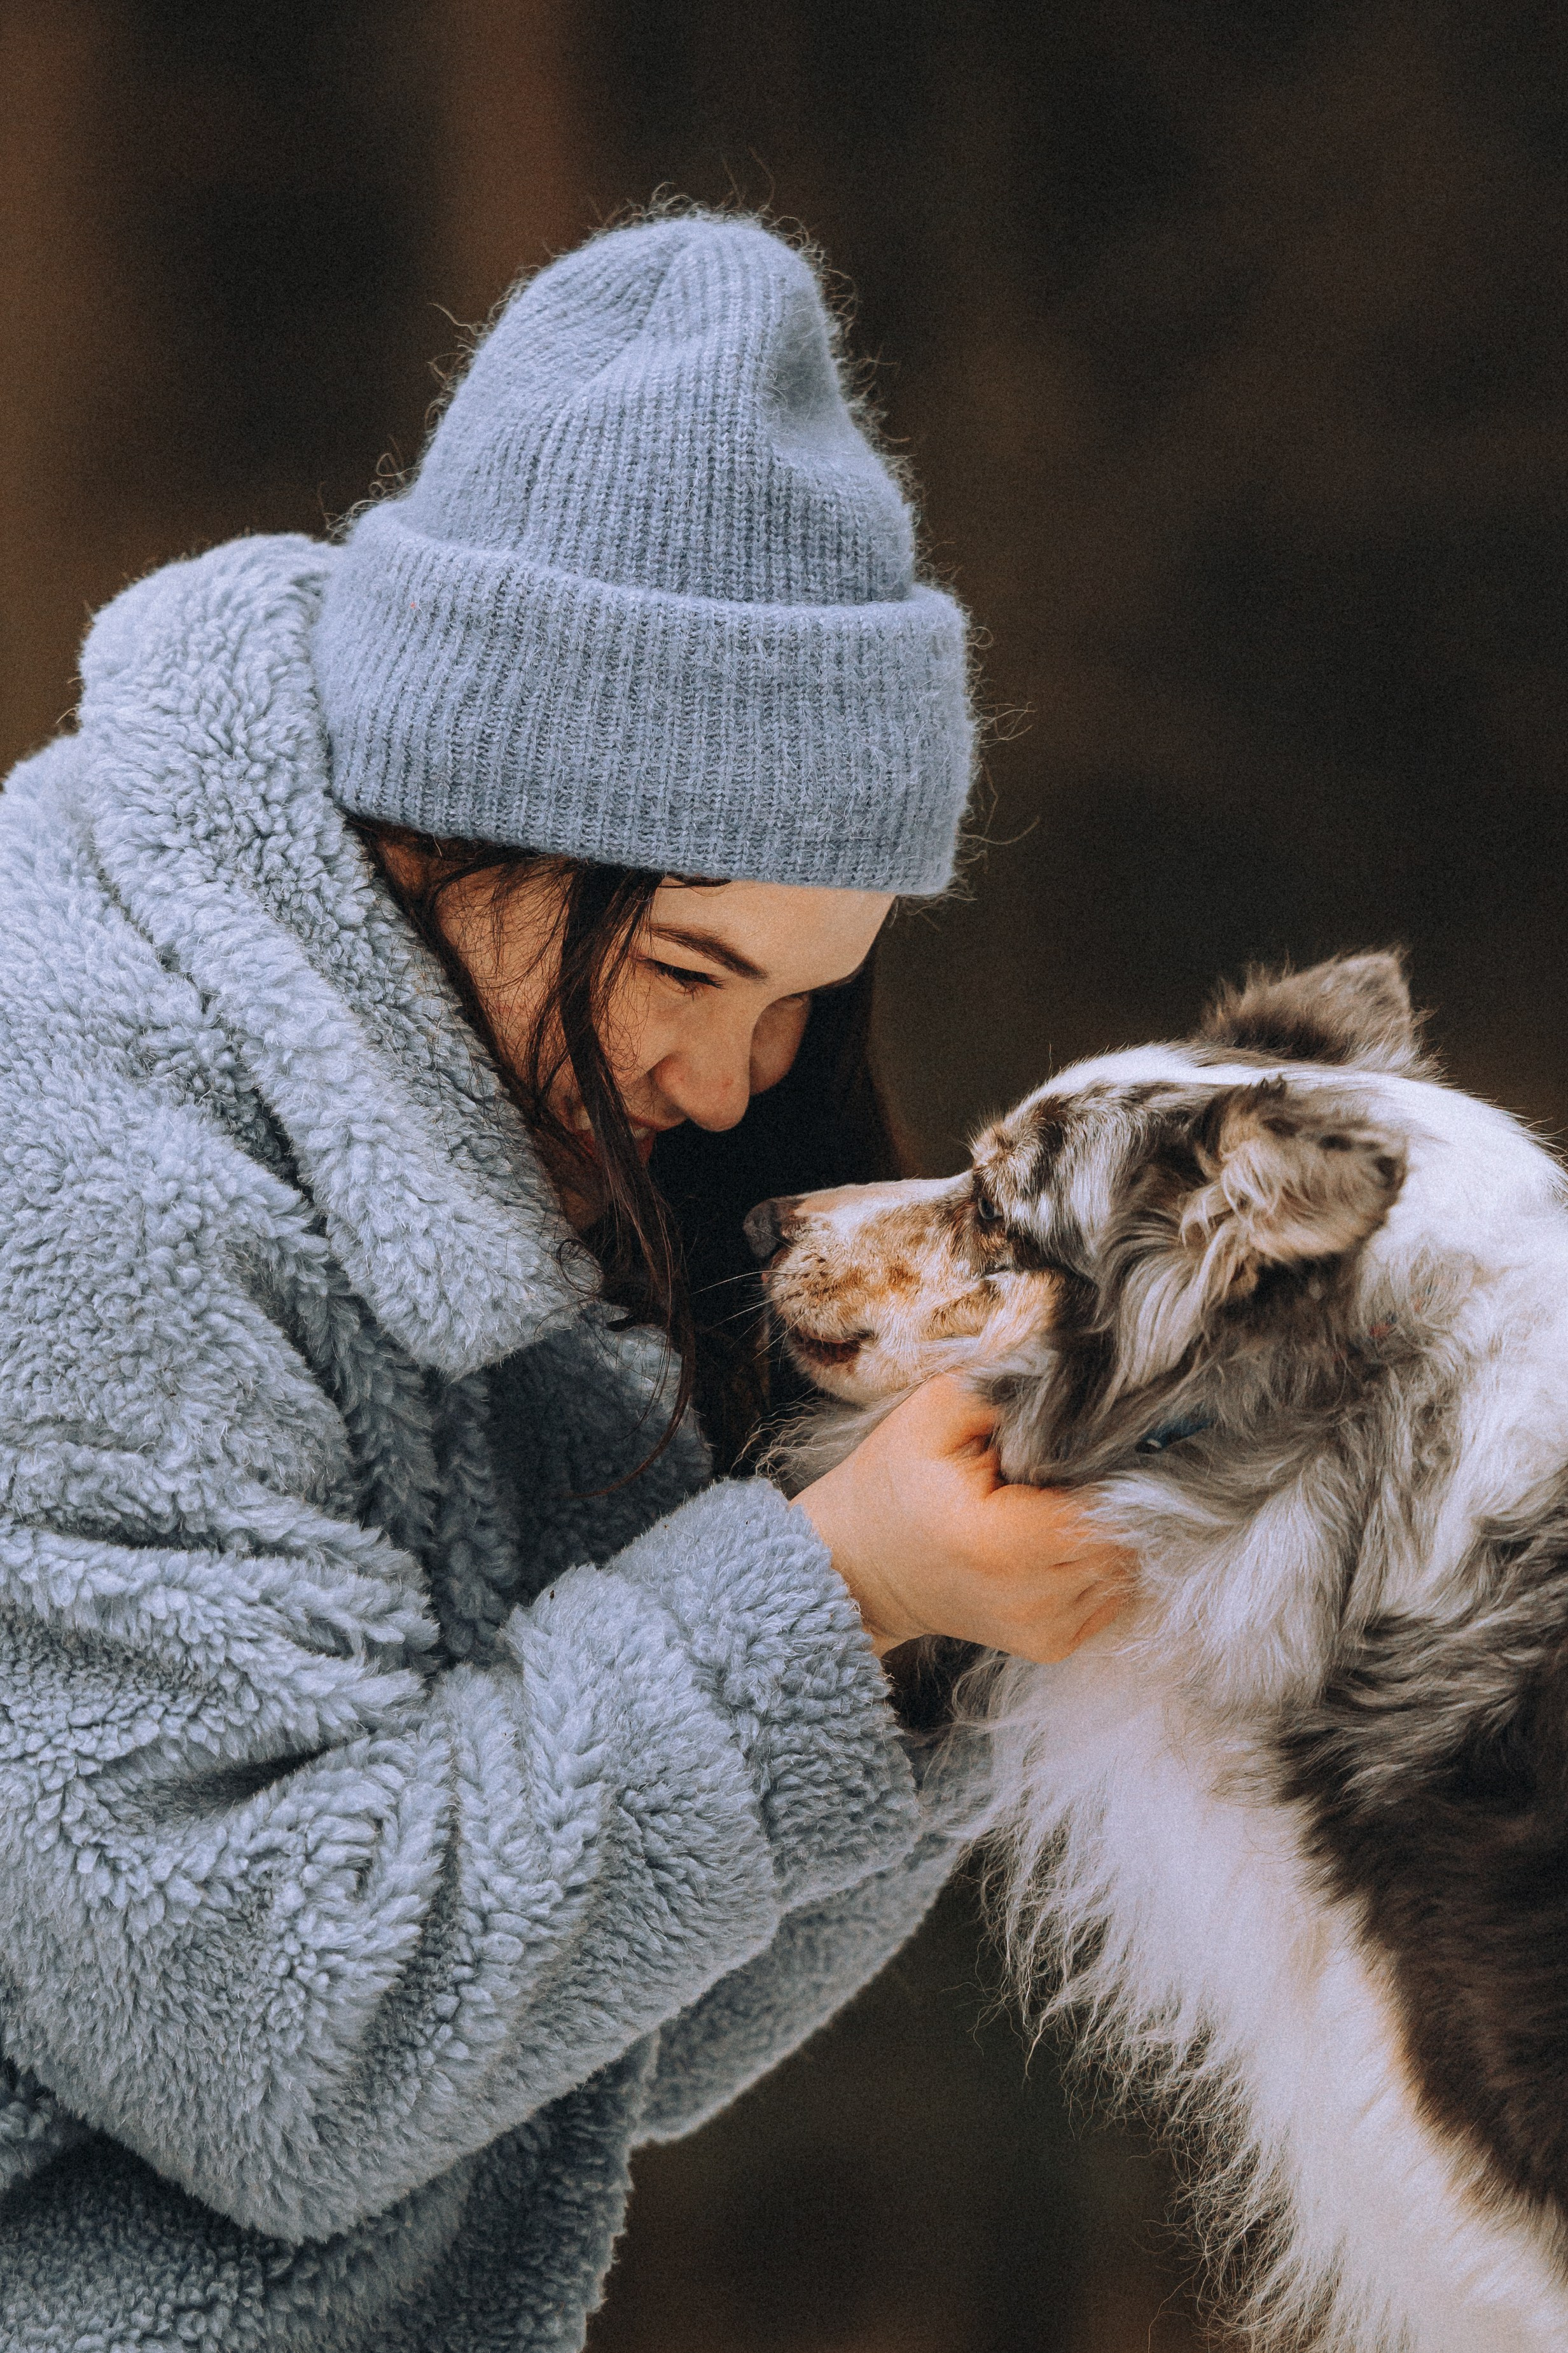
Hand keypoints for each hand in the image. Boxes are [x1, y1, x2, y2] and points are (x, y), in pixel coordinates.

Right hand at [794, 1374, 1129, 1661]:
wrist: (861, 1565)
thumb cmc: (897, 1480)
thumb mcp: (936, 1411)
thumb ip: (1011, 1387)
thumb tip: (1085, 1377)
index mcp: (1000, 1543)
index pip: (1106, 1507)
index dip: (1104, 1467)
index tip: (1075, 1443)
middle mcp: (1029, 1601)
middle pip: (1122, 1537)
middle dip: (1106, 1497)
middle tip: (1056, 1470)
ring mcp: (1043, 1632)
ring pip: (1123, 1566)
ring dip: (1101, 1530)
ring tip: (1045, 1504)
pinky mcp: (1050, 1645)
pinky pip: (1110, 1592)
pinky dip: (1092, 1561)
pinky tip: (1048, 1539)